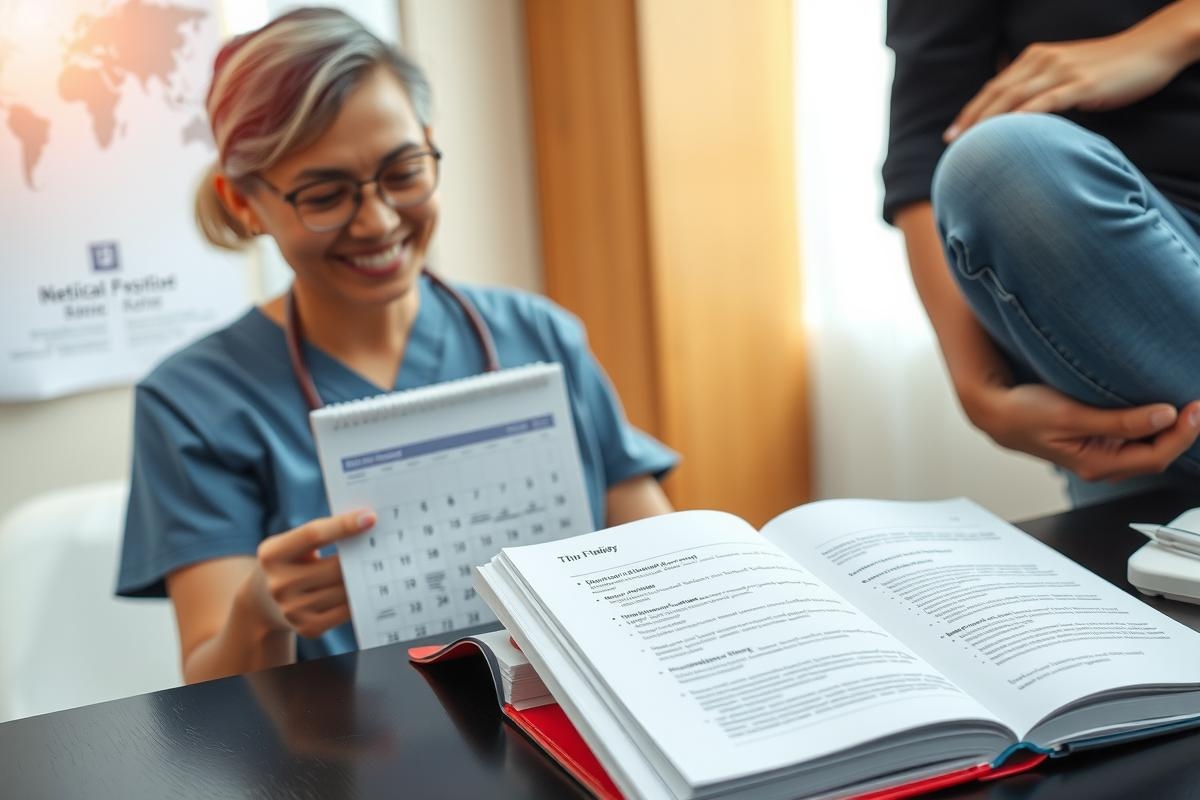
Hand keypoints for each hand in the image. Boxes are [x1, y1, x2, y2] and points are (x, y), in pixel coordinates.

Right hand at [248, 508, 375, 638]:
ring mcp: (292, 609)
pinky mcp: (307, 627)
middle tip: (384, 545)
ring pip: (344, 590)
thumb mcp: (293, 544)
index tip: (370, 517)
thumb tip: (366, 523)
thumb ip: (323, 533)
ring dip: (364, 578)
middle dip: (361, 556)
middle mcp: (278, 584)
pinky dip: (359, 598)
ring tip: (380, 565)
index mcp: (272, 554)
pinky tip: (368, 587)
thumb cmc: (292, 562)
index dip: (343, 525)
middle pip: (334, 567)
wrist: (265, 603)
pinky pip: (346, 610)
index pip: (313, 534)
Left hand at [945, 29, 1184, 140]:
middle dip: (971, 118)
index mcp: (1036, 58)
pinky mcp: (1082, 84)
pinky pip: (1046, 102)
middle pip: (997, 92)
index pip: (994, 87)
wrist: (1151, 49)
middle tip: (951, 142)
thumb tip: (1018, 118)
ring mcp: (1062, 71)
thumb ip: (1042, 89)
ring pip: (1015, 97)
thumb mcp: (1067, 74)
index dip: (971, 111)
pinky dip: (1024, 117)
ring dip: (989, 122)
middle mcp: (1043, 61)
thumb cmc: (1108, 68)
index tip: (952, 134)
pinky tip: (1008, 135)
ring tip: (971, 143)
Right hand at [966, 382, 1199, 481]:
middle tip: (1197, 402)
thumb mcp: (1070, 415)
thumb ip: (1118, 420)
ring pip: (1149, 446)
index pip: (1154, 457)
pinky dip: (1154, 423)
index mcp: (1095, 464)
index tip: (1193, 408)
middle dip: (1183, 431)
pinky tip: (1160, 408)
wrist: (996, 412)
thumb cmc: (1024, 414)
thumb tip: (1164, 417)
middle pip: (1158, 455)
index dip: (1181, 434)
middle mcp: (1102, 463)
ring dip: (1170, 428)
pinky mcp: (1100, 438)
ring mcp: (1102, 452)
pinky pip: (1137, 436)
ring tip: (1185, 403)